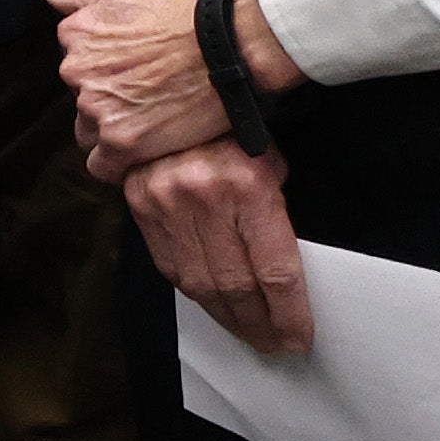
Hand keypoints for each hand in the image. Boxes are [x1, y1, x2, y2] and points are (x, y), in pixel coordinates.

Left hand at [52, 0, 291, 175]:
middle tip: (144, 104)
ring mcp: (96, 107)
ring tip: (149, 128)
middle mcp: (76, 71)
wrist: (225, 49)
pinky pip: (102, 166)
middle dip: (106, 106)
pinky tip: (140, 156)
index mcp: (74, 36)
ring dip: (113, 134)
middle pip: (80, 101)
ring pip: (89, 134)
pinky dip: (118, 166)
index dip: (102, 78)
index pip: (73, 69)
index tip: (128, 81)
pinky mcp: (120, 140)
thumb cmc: (183, 21)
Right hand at [124, 140, 313, 353]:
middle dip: (259, 324)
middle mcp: (205, 198)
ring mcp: (167, 204)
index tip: (298, 339)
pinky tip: (212, 304)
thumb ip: (274, 216)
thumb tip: (280, 276)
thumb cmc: (233, 132)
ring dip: (227, 317)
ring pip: (200, 283)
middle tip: (273, 345)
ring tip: (246, 334)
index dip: (289, 314)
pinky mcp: (141, 207)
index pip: (275, 270)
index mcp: (249, 186)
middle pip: (237, 285)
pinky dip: (193, 293)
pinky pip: (170, 266)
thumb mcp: (270, 164)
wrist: (164, 95)